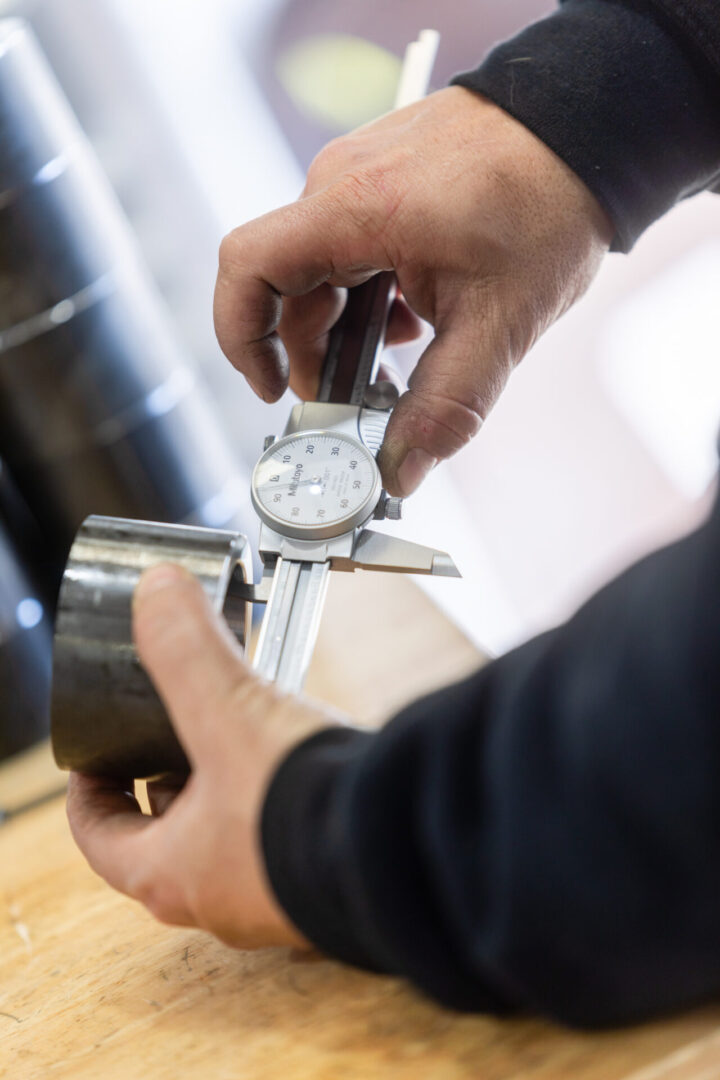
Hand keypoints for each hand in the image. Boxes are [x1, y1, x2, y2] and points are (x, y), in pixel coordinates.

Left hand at [67, 563, 344, 948]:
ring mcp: (274, 899)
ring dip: (226, 788)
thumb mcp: (227, 711)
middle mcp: (219, 898)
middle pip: (166, 836)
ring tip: (239, 732)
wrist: (401, 846)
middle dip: (165, 779)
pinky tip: (302, 758)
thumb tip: (157, 590)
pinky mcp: (322, 886)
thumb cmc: (301, 807)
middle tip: (169, 733)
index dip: (88, 792)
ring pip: (228, 839)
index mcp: (170, 873)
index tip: (95, 759)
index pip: (99, 839)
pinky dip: (279, 801)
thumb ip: (185, 647)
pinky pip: (283, 840)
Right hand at [214, 86, 612, 495]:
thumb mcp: (500, 322)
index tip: (271, 389)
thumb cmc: (549, 201)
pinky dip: (369, 300)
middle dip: (315, 358)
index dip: (242, 339)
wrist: (588, 127)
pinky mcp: (382, 182)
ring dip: (349, 333)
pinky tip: (414, 324)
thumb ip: (446, 406)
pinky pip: (350, 251)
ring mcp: (360, 178)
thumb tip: (401, 471)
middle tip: (357, 407)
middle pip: (288, 288)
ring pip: (322, 274)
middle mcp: (342, 185)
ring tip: (399, 367)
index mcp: (355, 209)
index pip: (248, 268)